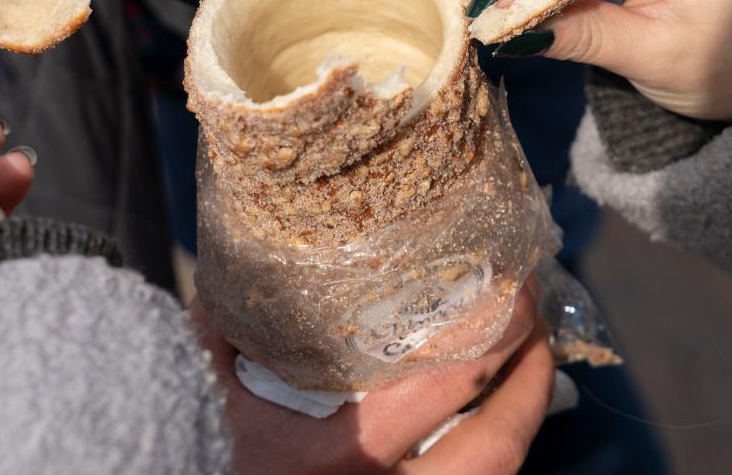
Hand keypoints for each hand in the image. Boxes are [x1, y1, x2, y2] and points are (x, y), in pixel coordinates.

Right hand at [192, 278, 554, 474]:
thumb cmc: (192, 453)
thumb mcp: (201, 393)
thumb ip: (218, 333)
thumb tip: (235, 276)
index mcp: (338, 452)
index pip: (443, 388)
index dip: (495, 339)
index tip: (516, 295)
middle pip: (493, 452)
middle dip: (530, 388)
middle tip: (539, 332)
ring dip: (519, 426)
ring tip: (529, 374)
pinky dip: (487, 455)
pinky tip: (488, 420)